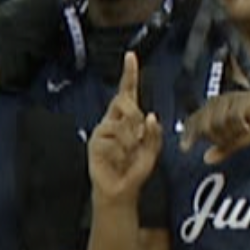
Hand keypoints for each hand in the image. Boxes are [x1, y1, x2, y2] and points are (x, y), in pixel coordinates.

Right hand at [87, 51, 162, 203]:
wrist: (120, 191)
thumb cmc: (134, 170)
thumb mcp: (152, 151)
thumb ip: (154, 134)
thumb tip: (151, 117)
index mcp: (128, 118)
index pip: (128, 92)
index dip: (129, 74)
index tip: (131, 57)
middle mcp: (114, 120)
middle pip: (124, 101)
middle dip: (135, 116)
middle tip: (139, 135)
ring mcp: (103, 130)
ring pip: (121, 124)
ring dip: (130, 143)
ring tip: (128, 155)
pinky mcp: (94, 142)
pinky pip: (111, 139)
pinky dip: (120, 151)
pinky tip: (117, 159)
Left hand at [187, 85, 249, 162]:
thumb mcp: (239, 138)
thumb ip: (223, 148)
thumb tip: (206, 160)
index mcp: (211, 110)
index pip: (193, 121)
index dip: (188, 135)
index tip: (184, 149)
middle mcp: (216, 103)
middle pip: (205, 127)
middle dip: (218, 139)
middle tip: (234, 139)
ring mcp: (228, 100)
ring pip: (219, 124)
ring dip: (231, 133)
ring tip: (244, 131)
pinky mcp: (241, 100)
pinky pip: (233, 118)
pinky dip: (239, 126)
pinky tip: (247, 128)